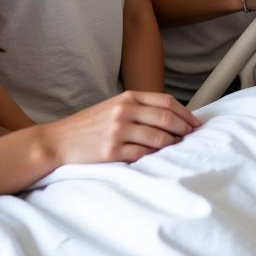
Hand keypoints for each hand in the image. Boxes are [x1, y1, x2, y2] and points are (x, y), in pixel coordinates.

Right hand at [42, 91, 200, 164]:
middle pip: (166, 118)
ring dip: (173, 144)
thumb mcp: (115, 107)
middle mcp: (124, 111)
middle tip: (193, 137)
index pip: (166, 102)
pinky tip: (160, 158)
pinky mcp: (112, 151)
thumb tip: (172, 117)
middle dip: (184, 128)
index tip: (196, 123)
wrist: (59, 140)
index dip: (185, 113)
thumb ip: (140, 108)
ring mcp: (118, 131)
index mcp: (128, 97)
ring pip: (158, 137)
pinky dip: (155, 156)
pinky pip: (142, 154)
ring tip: (179, 148)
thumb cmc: (90, 125)